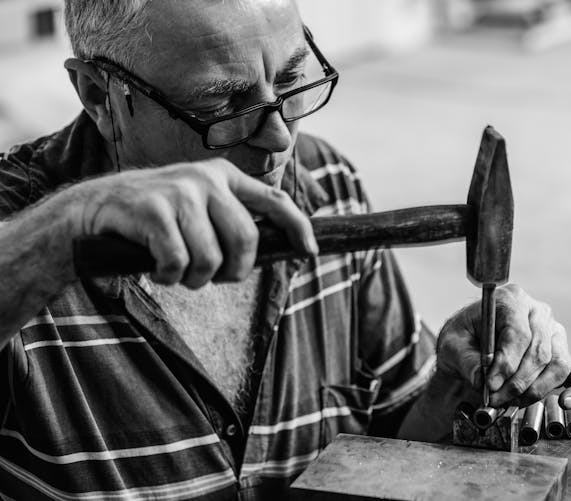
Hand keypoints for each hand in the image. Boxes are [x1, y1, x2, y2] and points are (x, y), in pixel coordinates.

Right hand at [69, 158, 316, 287]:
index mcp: (224, 176)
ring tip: (178, 271)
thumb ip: (232, 220)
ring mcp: (179, 192)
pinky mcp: (153, 210)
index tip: (310, 253)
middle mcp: (206, 178)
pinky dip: (169, 277)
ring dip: (195, 279)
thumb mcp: (199, 209)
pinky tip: (156, 267)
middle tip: (212, 278)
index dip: (298, 228)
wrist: (92, 211)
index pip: (274, 202)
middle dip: (233, 272)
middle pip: (246, 241)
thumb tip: (281, 247)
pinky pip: (179, 263)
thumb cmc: (155, 219)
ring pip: (212, 259)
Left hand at [435, 284, 570, 408]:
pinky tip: (566, 402)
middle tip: (496, 399)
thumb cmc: (462, 338)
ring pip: (557, 365)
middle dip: (517, 382)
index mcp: (510, 300)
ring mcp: (553, 333)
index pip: (518, 333)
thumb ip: (466, 360)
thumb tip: (483, 379)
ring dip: (534, 390)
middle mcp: (537, 312)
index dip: (506, 363)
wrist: (469, 342)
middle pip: (538, 352)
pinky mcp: (562, 354)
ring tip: (511, 402)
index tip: (490, 385)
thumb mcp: (452, 345)